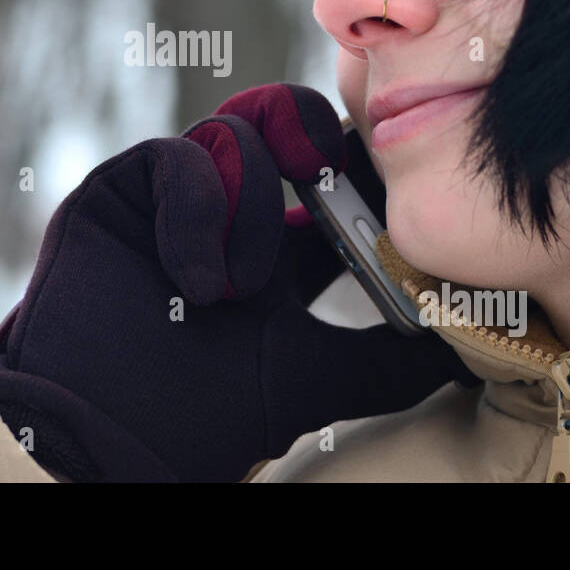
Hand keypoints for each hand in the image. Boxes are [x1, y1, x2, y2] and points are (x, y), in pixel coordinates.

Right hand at [0, 83, 473, 481]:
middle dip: (308, 129)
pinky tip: (196, 279)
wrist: (102, 442)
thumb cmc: (198, 420)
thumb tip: (467, 344)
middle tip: (323, 161)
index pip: (326, 187)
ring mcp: (169, 200)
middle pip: (279, 127)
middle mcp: (224, 218)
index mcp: (272, 256)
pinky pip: (176, 157)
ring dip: (246, 210)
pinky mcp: (118, 192)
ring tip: (231, 291)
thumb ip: (386, 361)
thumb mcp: (312, 382)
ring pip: (234, 136)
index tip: (386, 175)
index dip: (358, 171)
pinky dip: (196, 208)